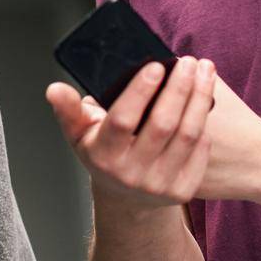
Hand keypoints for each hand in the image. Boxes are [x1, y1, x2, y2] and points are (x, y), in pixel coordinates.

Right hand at [46, 56, 217, 207]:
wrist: (126, 198)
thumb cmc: (103, 153)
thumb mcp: (80, 133)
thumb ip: (68, 109)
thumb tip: (55, 89)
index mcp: (103, 155)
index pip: (123, 120)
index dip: (140, 92)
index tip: (156, 65)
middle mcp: (131, 173)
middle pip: (163, 125)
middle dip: (180, 88)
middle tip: (189, 62)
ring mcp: (159, 185)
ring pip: (188, 134)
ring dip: (200, 98)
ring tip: (205, 71)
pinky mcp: (183, 191)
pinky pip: (201, 150)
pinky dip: (205, 122)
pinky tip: (204, 100)